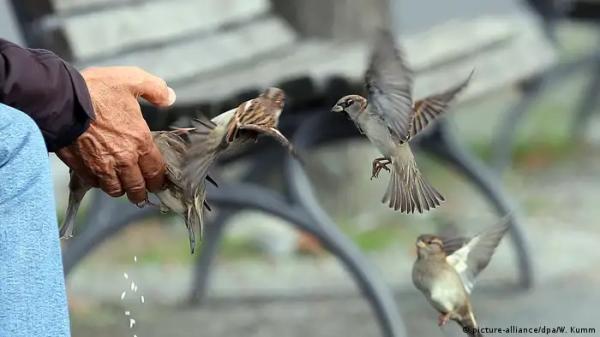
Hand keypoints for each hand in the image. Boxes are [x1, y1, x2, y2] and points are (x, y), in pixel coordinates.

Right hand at [57, 66, 175, 203]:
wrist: (59, 100)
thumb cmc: (96, 90)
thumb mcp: (132, 80)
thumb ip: (155, 89)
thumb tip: (170, 98)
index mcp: (140, 141)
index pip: (156, 171)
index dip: (159, 179)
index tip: (158, 182)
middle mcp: (124, 159)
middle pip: (137, 187)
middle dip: (141, 190)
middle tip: (142, 190)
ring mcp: (102, 167)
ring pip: (116, 190)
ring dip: (121, 189)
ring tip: (122, 185)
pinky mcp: (82, 169)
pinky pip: (95, 185)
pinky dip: (100, 183)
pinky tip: (101, 176)